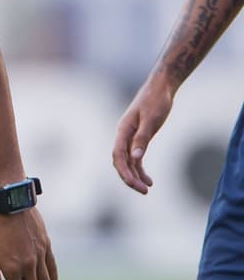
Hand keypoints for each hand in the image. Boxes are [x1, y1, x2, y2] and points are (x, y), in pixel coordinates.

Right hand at [112, 75, 174, 193]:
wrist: (161, 87)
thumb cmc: (156, 101)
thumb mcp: (151, 120)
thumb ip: (142, 138)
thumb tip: (135, 158)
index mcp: (123, 130)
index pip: (118, 156)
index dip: (125, 172)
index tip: (136, 185)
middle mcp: (123, 134)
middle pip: (120, 161)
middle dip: (130, 177)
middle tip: (144, 191)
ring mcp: (130, 136)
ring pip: (128, 161)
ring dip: (135, 175)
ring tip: (147, 189)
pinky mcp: (138, 136)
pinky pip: (135, 157)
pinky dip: (140, 168)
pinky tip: (149, 179)